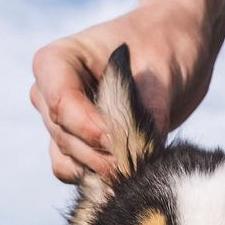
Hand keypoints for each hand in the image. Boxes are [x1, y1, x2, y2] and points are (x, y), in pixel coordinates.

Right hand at [31, 0, 214, 182]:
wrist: (174, 53)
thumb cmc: (165, 46)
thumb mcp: (162, 72)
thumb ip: (147, 114)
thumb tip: (141, 159)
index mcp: (58, 60)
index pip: (58, 103)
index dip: (90, 128)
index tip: (123, 138)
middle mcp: (49, 92)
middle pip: (64, 137)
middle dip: (103, 153)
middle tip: (143, 155)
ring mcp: (60, 121)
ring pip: (68, 160)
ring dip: (104, 169)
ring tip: (141, 160)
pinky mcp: (76, 145)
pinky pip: (76, 173)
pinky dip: (102, 178)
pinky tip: (132, 170)